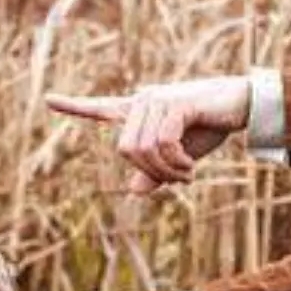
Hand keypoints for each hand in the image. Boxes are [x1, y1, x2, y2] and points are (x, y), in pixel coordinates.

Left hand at [46, 76, 250, 194]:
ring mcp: (158, 100)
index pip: (101, 107)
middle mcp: (143, 101)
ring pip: (143, 150)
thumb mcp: (180, 158)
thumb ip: (156, 173)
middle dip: (151, 173)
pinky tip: (190, 167)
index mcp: (139, 111)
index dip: (75, 106)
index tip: (49, 99)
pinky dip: (176, 163)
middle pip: (126, 150)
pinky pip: (163, 144)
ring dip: (167, 172)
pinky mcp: (176, 104)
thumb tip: (133, 191)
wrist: (241, 106)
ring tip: (187, 175)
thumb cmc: (209, 128)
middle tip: (178, 180)